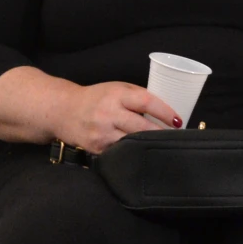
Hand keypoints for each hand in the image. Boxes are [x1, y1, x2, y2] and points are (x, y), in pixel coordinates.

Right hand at [56, 81, 180, 153]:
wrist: (64, 110)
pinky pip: (120, 153)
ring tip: (162, 147)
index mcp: (116, 95)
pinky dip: (133, 154)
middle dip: (161, 134)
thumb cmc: (96, 97)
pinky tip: (142, 155)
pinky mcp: (97, 149)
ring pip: (132, 144)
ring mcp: (101, 133)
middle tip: (176, 139)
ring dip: (148, 146)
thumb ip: (137, 97)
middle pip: (142, 128)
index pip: (146, 102)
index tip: (178, 121)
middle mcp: (108, 114)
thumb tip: (165, 112)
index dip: (165, 113)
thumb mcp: (116, 88)